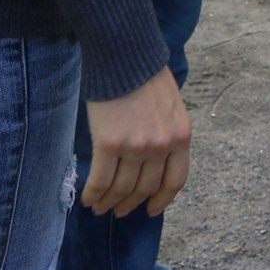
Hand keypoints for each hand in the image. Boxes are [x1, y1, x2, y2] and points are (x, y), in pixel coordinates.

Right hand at [83, 66, 190, 216]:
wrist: (125, 58)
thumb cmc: (147, 77)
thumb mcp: (172, 108)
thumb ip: (168, 135)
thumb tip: (154, 163)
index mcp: (181, 137)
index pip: (175, 180)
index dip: (162, 199)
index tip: (152, 210)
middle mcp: (161, 146)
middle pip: (145, 188)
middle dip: (131, 204)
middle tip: (120, 211)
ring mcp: (136, 147)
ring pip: (122, 188)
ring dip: (109, 202)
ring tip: (100, 207)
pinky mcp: (109, 144)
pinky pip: (101, 179)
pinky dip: (94, 193)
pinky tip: (88, 199)